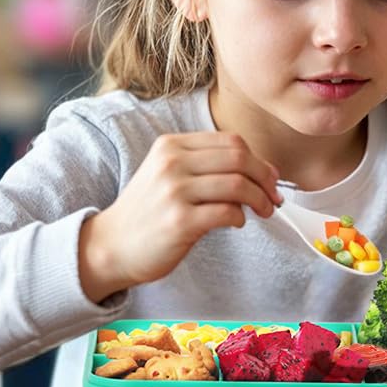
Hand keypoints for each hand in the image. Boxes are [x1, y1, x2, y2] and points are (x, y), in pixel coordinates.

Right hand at [79, 132, 281, 299]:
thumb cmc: (150, 213)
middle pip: (239, 159)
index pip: (230, 142)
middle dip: (266, 179)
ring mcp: (175, 191)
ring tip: (263, 212)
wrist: (113, 245)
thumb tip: (263, 171)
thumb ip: (207, 167)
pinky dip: (241, 218)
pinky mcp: (180, 221)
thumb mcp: (169, 175)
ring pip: (238, 184)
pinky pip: (228, 213)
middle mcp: (172, 162)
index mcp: (171, 145)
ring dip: (260, 200)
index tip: (270, 180)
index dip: (259, 161)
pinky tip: (236, 223)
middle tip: (273, 198)